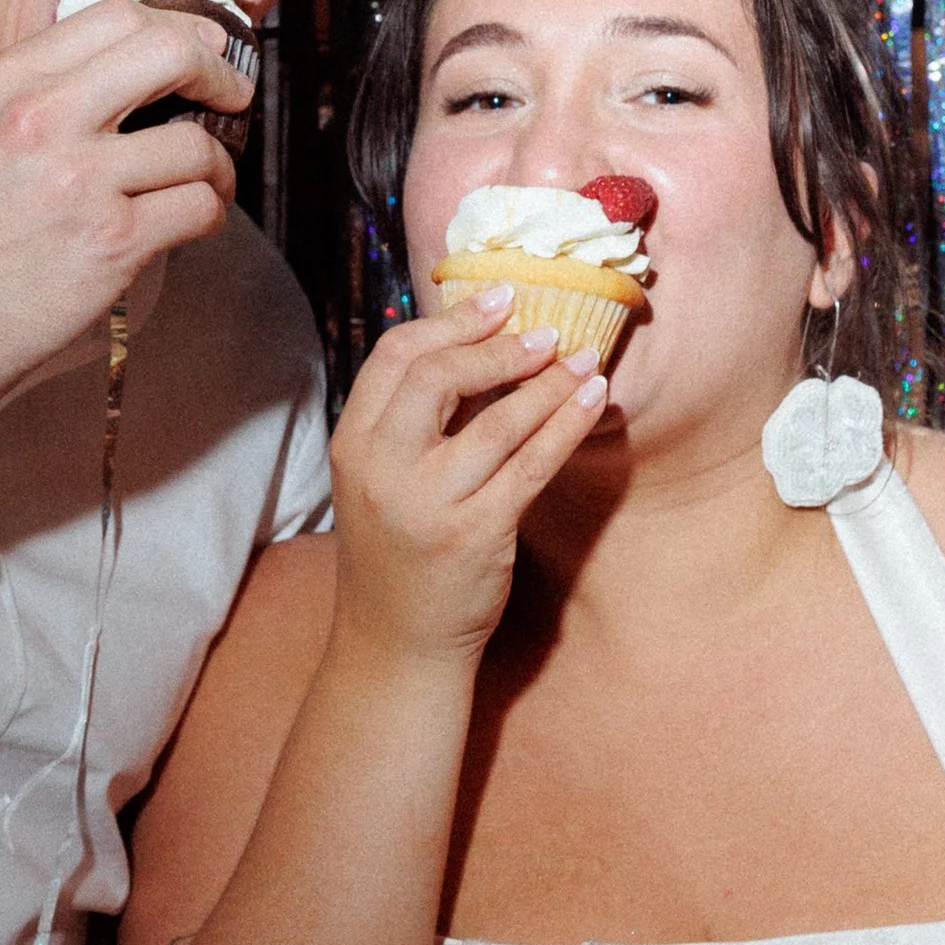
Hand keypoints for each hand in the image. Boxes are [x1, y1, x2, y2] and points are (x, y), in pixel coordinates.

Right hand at [0, 1, 251, 439]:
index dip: (176, 30)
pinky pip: (199, 206)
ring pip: (195, 142)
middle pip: (169, 52)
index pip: (115, 15)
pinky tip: (190, 221)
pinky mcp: (110, 241)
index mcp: (3, 83)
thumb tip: (132, 71)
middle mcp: (38, 119)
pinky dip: (210, 212)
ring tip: (205, 182)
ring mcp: (77, 180)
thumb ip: (40, 94)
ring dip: (218, 164)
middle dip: (219, 72)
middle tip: (230, 97)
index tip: (199, 52)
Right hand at [328, 288, 613, 664]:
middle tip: (546, 333)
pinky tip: (592, 399)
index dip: (451, 321)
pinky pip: (532, 467)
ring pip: (497, 422)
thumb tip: (473, 345)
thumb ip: (408, 421)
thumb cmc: (396, 551)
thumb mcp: (377, 479)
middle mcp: (382, 470)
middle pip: (438, 377)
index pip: (395, 357)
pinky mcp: (476, 536)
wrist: (396, 644)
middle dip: (498, 346)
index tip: (498, 301)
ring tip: (583, 359)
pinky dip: (567, 425)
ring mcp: (429, 504)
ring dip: (547, 383)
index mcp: (353, 445)